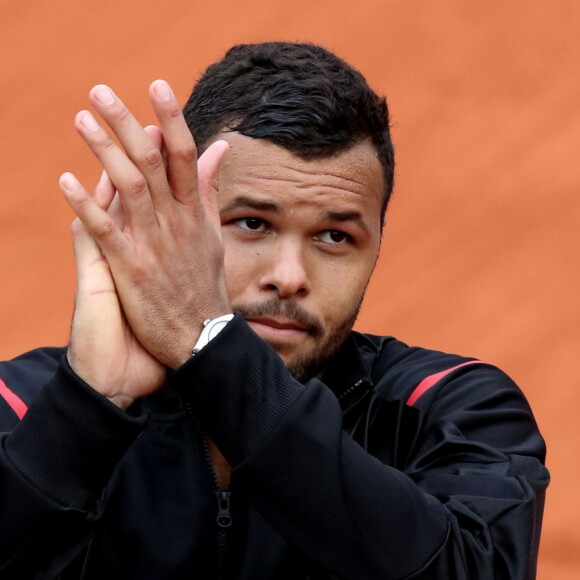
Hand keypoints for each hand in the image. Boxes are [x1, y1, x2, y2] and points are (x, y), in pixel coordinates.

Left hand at [60, 81, 230, 369]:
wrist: (201, 337)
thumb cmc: (204, 284)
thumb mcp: (213, 234)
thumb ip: (208, 189)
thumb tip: (218, 148)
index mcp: (194, 213)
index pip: (184, 156)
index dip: (171, 119)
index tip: (156, 85)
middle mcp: (175, 223)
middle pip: (152, 162)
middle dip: (127, 123)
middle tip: (101, 91)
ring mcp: (153, 245)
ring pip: (129, 187)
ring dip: (104, 151)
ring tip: (82, 119)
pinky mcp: (132, 269)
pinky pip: (107, 231)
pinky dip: (85, 204)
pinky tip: (64, 180)